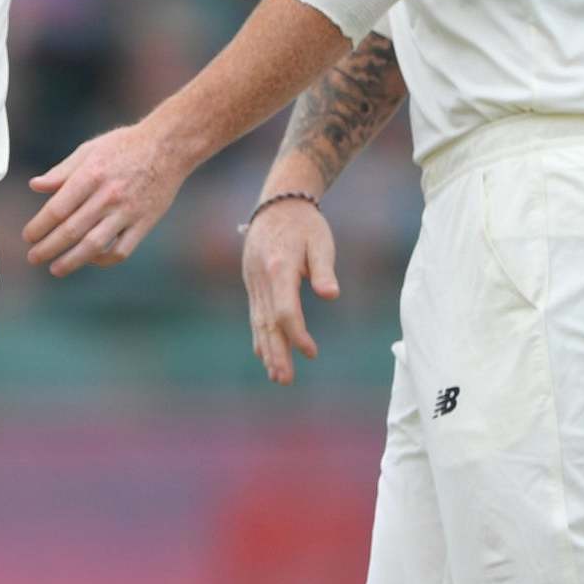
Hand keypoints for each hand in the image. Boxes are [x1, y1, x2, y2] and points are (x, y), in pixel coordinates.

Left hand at [22, 124, 189, 276]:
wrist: (168, 146)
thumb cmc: (124, 145)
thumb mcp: (89, 150)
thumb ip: (61, 171)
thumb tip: (34, 186)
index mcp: (90, 175)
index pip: (57, 209)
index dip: (39, 226)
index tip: (28, 237)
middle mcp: (107, 196)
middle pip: (71, 230)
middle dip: (48, 248)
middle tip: (33, 258)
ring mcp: (127, 212)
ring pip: (93, 245)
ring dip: (71, 261)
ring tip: (55, 269)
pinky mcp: (144, 223)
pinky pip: (121, 250)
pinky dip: (103, 260)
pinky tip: (90, 260)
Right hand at [240, 198, 339, 384]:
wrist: (278, 203)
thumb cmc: (305, 224)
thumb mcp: (320, 241)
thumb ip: (323, 269)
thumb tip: (330, 295)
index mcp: (278, 267)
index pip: (285, 309)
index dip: (297, 334)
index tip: (312, 352)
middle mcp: (261, 277)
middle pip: (267, 321)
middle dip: (276, 352)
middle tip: (284, 380)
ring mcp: (253, 280)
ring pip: (259, 321)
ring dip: (267, 350)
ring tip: (276, 376)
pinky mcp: (252, 282)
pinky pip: (255, 313)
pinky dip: (260, 335)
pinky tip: (263, 354)